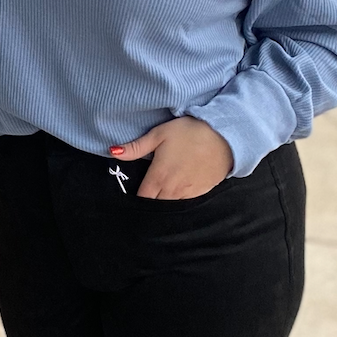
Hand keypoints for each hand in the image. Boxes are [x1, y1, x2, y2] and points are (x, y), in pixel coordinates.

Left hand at [111, 117, 233, 199]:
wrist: (224, 135)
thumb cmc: (189, 132)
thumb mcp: (159, 134)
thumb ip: (135, 147)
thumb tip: (112, 151)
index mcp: (158, 177)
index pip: (141, 198)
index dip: (136, 197)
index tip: (133, 191)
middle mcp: (172, 190)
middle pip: (155, 204)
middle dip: (149, 200)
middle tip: (146, 190)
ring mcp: (188, 193)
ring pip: (170, 205)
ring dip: (163, 201)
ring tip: (161, 190)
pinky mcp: (201, 193)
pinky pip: (185, 202)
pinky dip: (178, 198)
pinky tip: (178, 188)